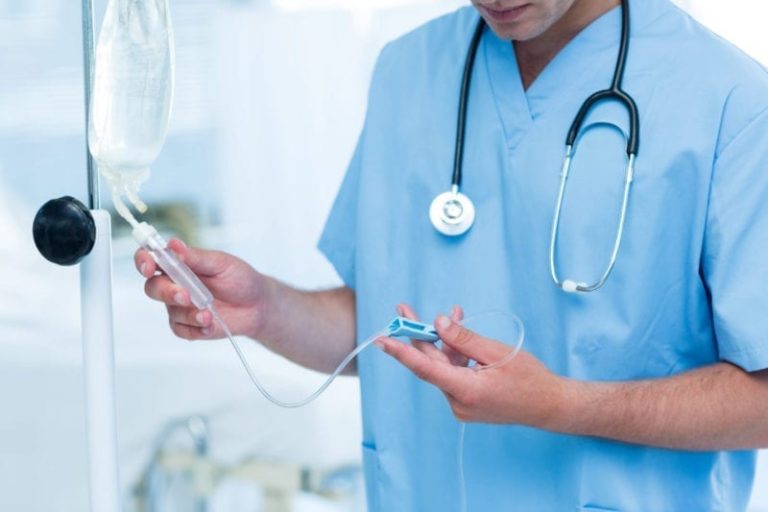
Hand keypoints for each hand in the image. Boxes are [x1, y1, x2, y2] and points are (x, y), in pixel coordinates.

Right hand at [135, 240, 269, 340]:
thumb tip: (173, 244)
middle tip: (185, 296)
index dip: (143, 261)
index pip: (150, 259)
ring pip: (170, 311)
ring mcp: (179, 306)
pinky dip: (195, 328)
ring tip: (208, 313)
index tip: (149, 266)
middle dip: (167, 292)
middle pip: (153, 288)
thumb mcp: (221, 263)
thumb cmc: (240, 279)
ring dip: (188, 313)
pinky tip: (209, 324)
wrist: (257, 304)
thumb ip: (196, 257)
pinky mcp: (188, 325)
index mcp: (179, 264)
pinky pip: (181, 330)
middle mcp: (174, 284)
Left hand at [378, 309, 566, 428]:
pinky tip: (461, 336)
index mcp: (466, 391)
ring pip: (443, 367)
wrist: (550, 405)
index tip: (381, 340)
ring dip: (445, 342)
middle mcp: (459, 402)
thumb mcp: (497, 352)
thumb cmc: (530, 379)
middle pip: (431, 364)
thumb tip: (438, 323)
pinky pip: (453, 374)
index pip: (425, 368)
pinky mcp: (466, 403)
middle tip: (404, 310)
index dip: (401, 352)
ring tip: (454, 315)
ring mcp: (461, 405)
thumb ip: (464, 338)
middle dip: (420, 335)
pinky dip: (455, 355)